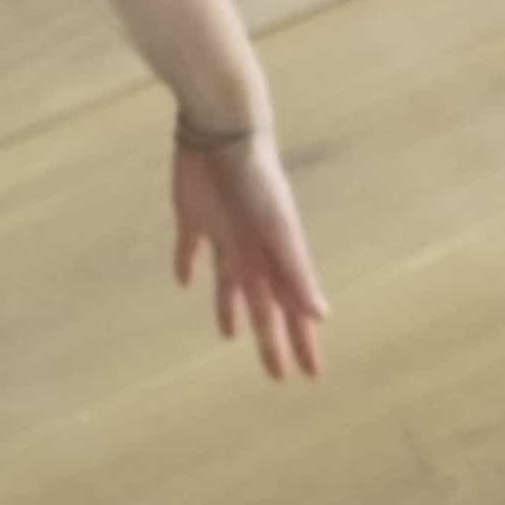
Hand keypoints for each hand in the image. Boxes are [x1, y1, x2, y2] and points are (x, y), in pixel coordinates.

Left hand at [171, 121, 330, 381]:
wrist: (222, 129)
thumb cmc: (256, 181)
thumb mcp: (279, 230)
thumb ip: (297, 272)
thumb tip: (321, 316)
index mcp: (274, 257)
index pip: (291, 310)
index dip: (301, 342)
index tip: (310, 374)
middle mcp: (252, 250)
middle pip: (263, 305)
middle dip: (271, 338)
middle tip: (276, 374)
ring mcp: (223, 233)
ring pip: (229, 282)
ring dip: (231, 308)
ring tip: (230, 335)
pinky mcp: (192, 217)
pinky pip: (189, 249)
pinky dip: (187, 265)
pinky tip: (184, 280)